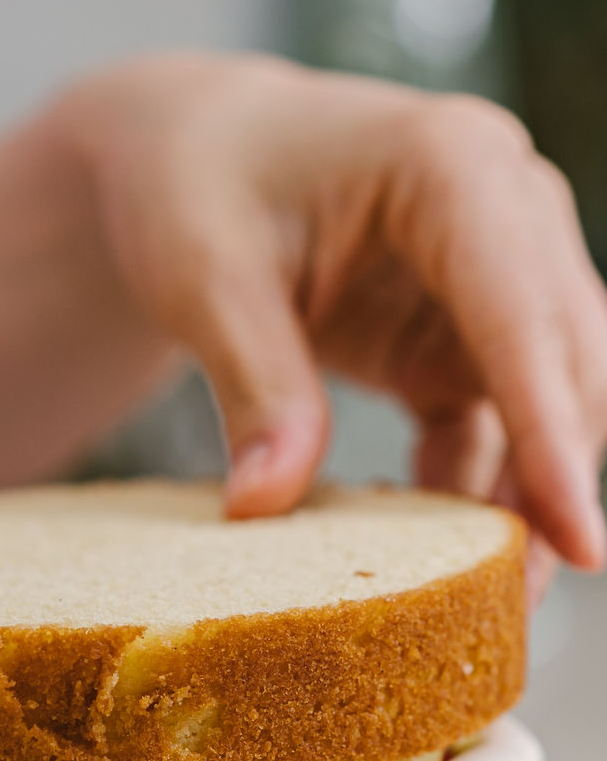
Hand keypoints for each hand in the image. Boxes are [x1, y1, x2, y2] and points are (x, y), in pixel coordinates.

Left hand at [55, 54, 606, 586]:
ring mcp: (493, 277)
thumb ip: (254, 386)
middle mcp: (503, 212)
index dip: (553, 433)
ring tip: (493, 604)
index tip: (578, 538)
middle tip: (523, 602)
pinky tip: (438, 558)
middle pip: (565, 364)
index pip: (523, 314)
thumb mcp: (206, 277)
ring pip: (548, 404)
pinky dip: (474, 490)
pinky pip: (494, 424)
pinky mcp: (465, 334)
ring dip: (525, 499)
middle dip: (557, 482)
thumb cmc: (196, 184)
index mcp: (451, 167)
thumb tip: (265, 507)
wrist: (191, 156)